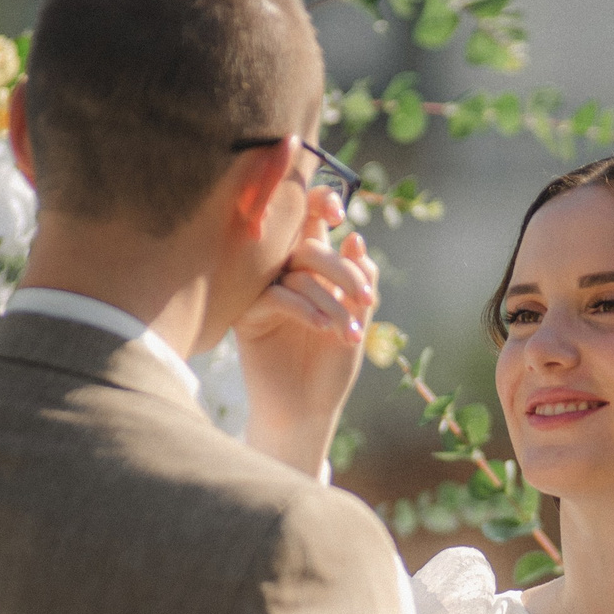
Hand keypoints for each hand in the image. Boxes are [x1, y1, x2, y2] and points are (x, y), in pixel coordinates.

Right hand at [236, 188, 376, 475]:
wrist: (307, 410)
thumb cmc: (330, 367)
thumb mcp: (356, 321)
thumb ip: (359, 281)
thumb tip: (355, 237)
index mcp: (311, 267)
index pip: (312, 220)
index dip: (322, 203)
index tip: (339, 212)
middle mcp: (285, 273)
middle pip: (309, 246)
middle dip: (342, 271)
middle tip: (364, 301)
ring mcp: (264, 292)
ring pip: (296, 272)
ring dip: (330, 300)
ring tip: (348, 334)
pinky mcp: (248, 314)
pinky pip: (276, 296)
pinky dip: (304, 308)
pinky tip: (324, 328)